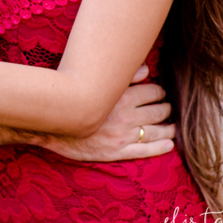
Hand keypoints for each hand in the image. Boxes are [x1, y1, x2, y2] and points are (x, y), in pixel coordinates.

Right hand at [39, 67, 175, 160]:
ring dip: (167, 128)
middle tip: (166, 108)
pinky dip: (160, 148)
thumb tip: (146, 70)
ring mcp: (123, 136)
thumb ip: (123, 76)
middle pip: (157, 112)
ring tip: (171, 127)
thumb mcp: (94, 82)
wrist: (50, 125)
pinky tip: (168, 145)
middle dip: (165, 109)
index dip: (159, 92)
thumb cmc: (71, 99)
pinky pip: (144, 151)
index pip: (152, 93)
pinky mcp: (116, 151)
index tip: (159, 93)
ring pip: (155, 131)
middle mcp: (126, 117)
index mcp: (122, 97)